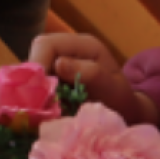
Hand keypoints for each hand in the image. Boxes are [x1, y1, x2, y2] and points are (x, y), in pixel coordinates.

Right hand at [28, 31, 154, 123]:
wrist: (126, 114)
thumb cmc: (122, 101)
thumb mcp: (113, 89)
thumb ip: (91, 74)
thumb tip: (59, 63)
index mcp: (84, 45)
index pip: (47, 44)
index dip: (36, 65)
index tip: (34, 94)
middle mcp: (68, 50)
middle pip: (35, 56)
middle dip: (32, 82)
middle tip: (35, 107)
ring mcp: (60, 65)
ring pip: (32, 72)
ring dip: (33, 93)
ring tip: (40, 113)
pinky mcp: (54, 81)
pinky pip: (37, 86)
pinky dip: (37, 100)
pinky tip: (43, 114)